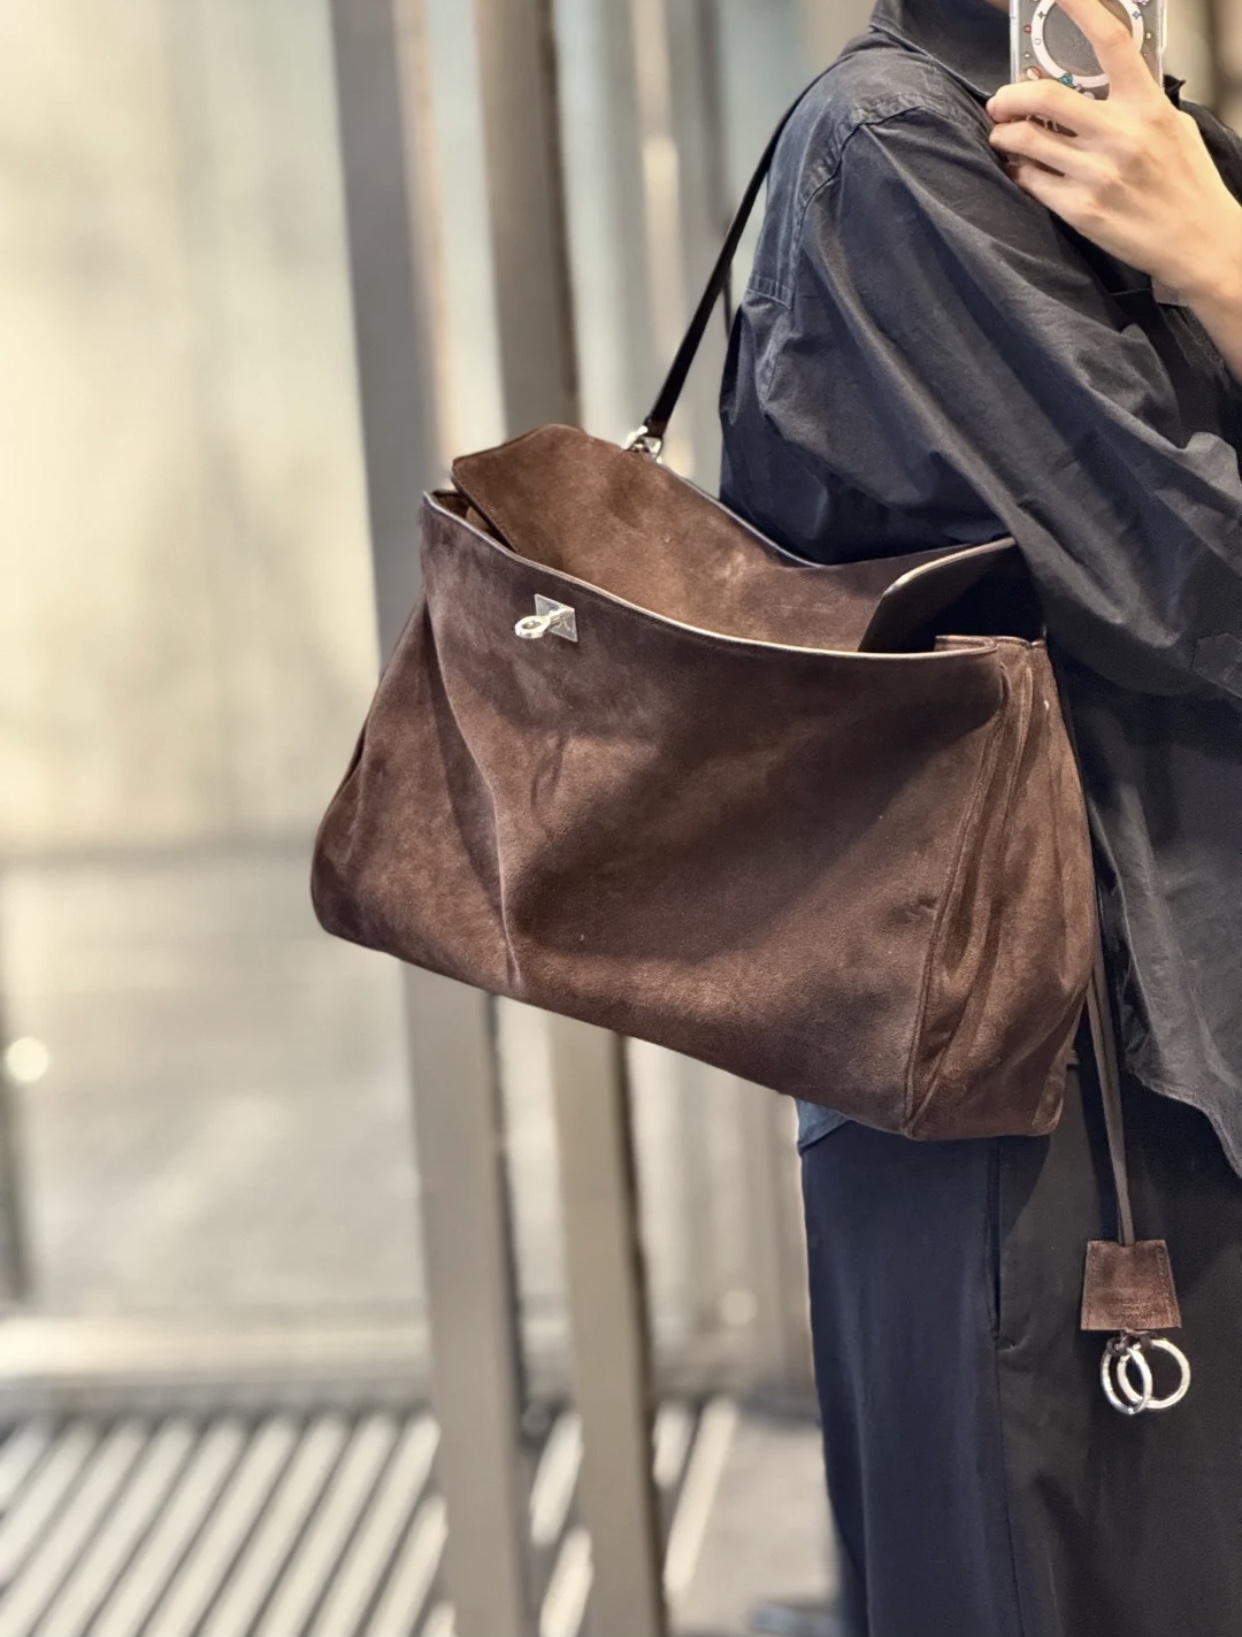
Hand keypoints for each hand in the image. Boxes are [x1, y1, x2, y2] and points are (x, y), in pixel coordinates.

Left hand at [986, 0, 1241, 307]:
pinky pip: (1031, 181)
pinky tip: (1021, 170)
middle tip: (999, 101)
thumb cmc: (1185, 184)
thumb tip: (1091, 84)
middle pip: (1046, 95)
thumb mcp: (1172, 127)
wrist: (1199, 243)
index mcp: (1148, 106)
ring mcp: (1098, 174)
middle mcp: (1121, 135)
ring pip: (1027, 140)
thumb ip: (1134, 103)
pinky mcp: (1080, 210)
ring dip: (1004, 135)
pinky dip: (1018, 171)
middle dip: (1009, 95)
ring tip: (1003, 136)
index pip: (1111, 43)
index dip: (1080, 10)